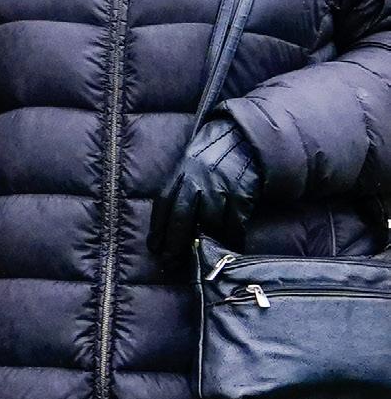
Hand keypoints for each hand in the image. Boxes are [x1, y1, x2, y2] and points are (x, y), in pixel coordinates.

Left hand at [150, 119, 262, 264]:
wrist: (245, 137)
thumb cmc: (214, 153)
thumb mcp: (189, 163)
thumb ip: (180, 187)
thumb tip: (169, 220)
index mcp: (180, 172)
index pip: (163, 204)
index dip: (158, 229)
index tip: (155, 248)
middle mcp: (197, 181)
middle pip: (182, 218)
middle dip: (176, 243)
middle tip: (172, 261)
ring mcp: (220, 188)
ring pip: (210, 223)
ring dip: (207, 243)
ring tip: (203, 257)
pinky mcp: (242, 193)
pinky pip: (235, 222)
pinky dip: (232, 236)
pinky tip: (230, 245)